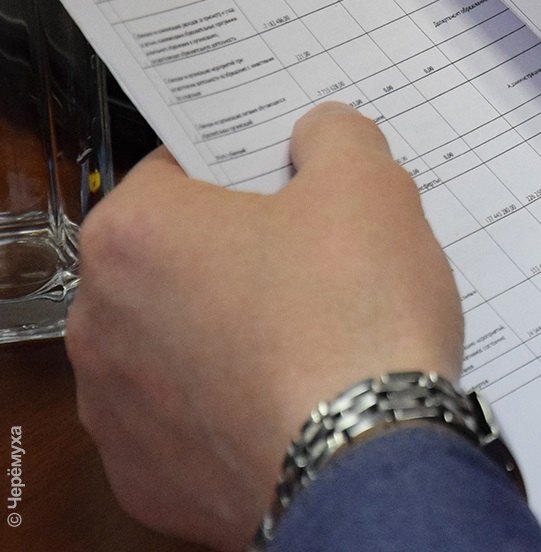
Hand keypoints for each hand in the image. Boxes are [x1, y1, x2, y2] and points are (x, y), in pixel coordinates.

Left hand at [66, 102, 460, 549]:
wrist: (365, 459)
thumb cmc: (352, 318)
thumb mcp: (370, 187)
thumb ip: (336, 136)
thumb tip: (320, 134)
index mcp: (134, 233)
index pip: (178, 169)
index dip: (245, 171)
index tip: (293, 185)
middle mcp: (100, 320)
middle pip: (173, 259)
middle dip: (236, 254)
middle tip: (317, 260)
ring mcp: (116, 408)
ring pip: (176, 343)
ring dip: (228, 332)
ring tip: (312, 336)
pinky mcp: (147, 477)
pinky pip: (189, 420)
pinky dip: (232, 407)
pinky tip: (294, 398)